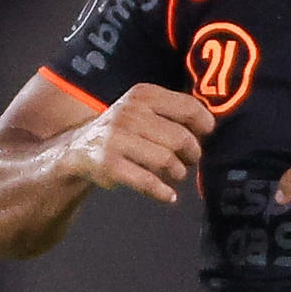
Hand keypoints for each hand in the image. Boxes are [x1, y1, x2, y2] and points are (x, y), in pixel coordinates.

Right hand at [60, 83, 215, 204]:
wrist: (79, 148)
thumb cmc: (123, 130)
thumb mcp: (143, 109)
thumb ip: (173, 112)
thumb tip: (211, 124)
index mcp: (143, 95)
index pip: (187, 107)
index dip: (203, 124)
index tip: (206, 134)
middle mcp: (129, 112)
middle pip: (181, 138)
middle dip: (192, 154)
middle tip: (189, 160)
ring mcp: (117, 138)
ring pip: (167, 161)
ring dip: (178, 173)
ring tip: (175, 174)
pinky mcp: (109, 164)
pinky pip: (147, 181)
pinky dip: (162, 192)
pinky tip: (168, 195)